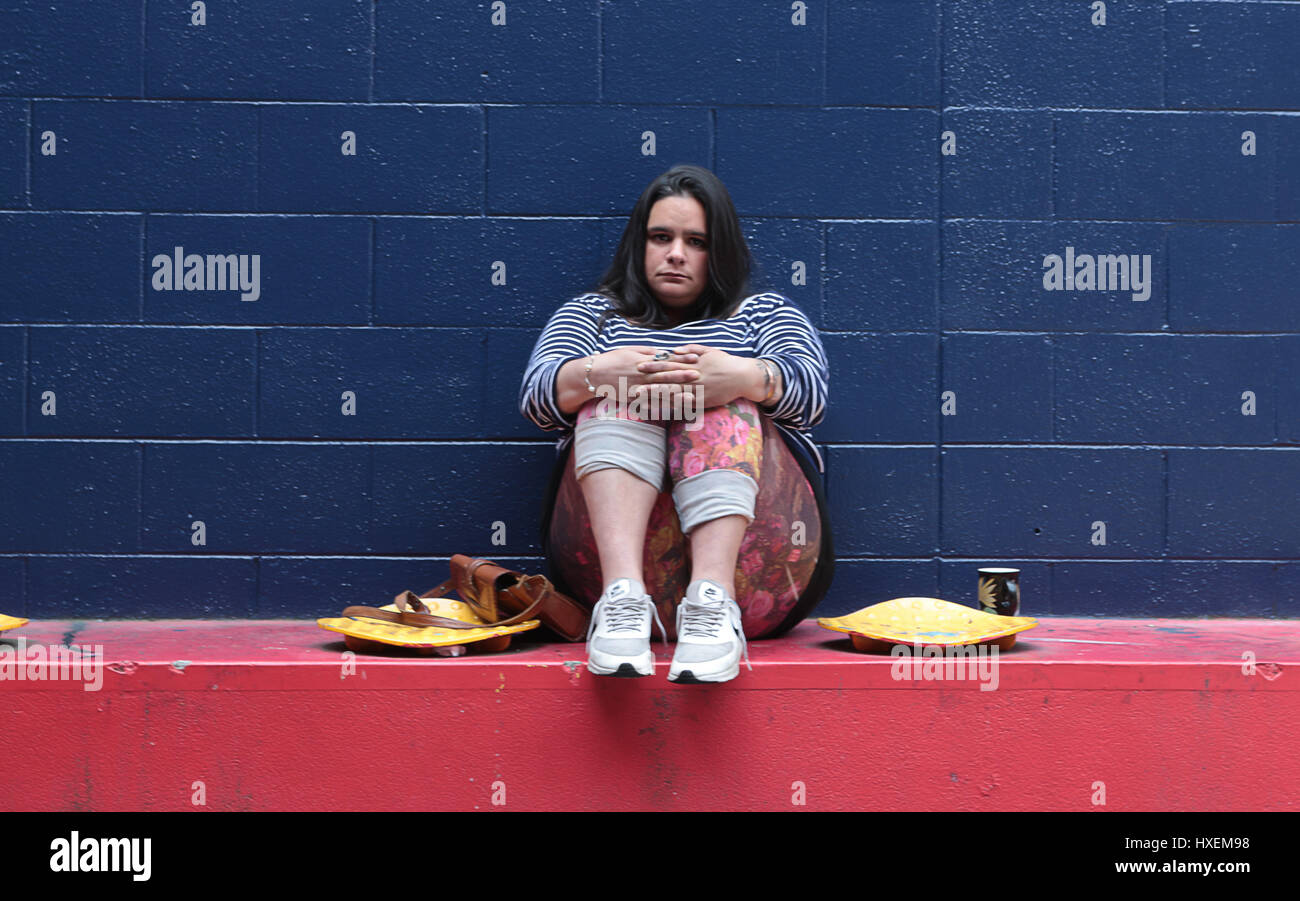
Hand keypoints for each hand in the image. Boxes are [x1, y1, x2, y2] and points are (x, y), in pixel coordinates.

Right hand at [590, 346, 699, 396]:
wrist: (593, 374)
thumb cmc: (613, 359)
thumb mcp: (630, 350)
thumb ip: (648, 352)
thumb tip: (664, 351)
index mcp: (643, 360)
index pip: (666, 358)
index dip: (682, 358)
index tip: (696, 358)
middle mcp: (642, 373)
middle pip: (666, 374)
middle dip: (683, 375)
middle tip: (699, 375)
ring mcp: (637, 387)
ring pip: (659, 391)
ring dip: (675, 393)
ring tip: (691, 395)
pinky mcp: (632, 398)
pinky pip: (649, 403)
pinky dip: (661, 406)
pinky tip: (672, 409)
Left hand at [633, 343, 752, 410]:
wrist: (743, 376)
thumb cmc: (725, 362)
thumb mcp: (709, 350)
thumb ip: (691, 349)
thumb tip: (675, 349)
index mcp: (693, 363)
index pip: (670, 363)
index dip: (654, 364)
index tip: (639, 365)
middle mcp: (693, 376)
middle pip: (667, 379)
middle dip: (649, 382)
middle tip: (632, 384)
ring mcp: (697, 390)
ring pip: (673, 393)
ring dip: (655, 396)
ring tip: (640, 398)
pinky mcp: (703, 401)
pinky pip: (684, 405)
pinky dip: (670, 407)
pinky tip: (659, 410)